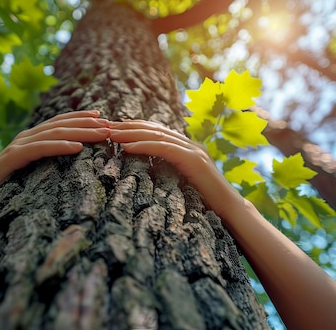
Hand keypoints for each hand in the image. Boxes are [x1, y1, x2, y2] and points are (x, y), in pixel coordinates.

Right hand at [0, 110, 109, 198]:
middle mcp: (25, 137)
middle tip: (110, 124)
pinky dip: (60, 146)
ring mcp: (18, 146)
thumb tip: (72, 161)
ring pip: (54, 134)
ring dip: (80, 132)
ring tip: (101, 134)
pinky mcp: (13, 157)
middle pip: (61, 125)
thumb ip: (46, 163)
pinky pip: (40, 149)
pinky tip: (77, 147)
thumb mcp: (30, 172)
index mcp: (31, 138)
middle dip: (87, 123)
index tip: (103, 117)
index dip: (81, 117)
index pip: (59, 122)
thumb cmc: (4, 188)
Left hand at [109, 120, 243, 218]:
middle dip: (128, 126)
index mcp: (186, 147)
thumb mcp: (181, 181)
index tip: (113, 128)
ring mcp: (193, 150)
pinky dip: (144, 146)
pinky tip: (126, 147)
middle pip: (153, 129)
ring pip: (157, 135)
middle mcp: (190, 144)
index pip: (156, 131)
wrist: (229, 209)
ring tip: (111, 134)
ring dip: (131, 133)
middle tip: (106, 126)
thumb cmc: (204, 201)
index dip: (134, 127)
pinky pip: (164, 149)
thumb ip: (167, 171)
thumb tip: (145, 170)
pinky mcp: (193, 160)